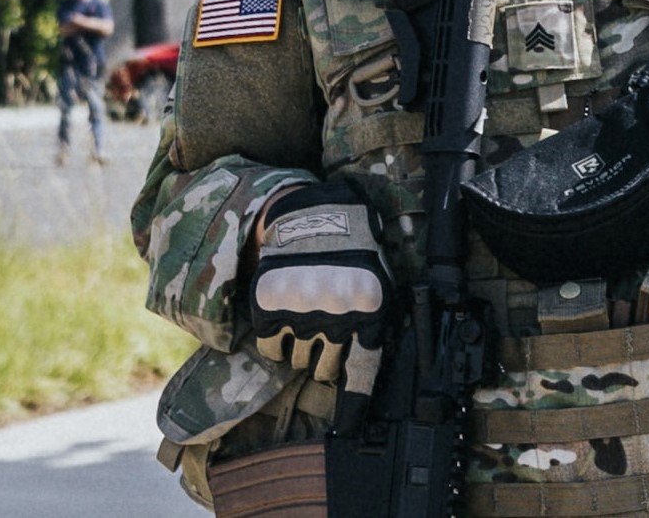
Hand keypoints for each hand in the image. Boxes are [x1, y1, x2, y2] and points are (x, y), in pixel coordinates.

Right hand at [250, 181, 392, 392]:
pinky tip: (286, 314)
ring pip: (298, 363)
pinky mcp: (270, 306)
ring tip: (307, 315)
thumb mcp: (377, 289)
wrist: (312, 216)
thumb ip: (372, 331)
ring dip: (301, 348)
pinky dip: (277, 341)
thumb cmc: (352, 256)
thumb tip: (361, 381)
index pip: (362, 374)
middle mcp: (337, 314)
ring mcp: (302, 311)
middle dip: (326, 358)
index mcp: (370, 311)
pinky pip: (272, 350)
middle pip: (327, 370)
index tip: (347, 431)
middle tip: (325, 331)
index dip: (353, 406)